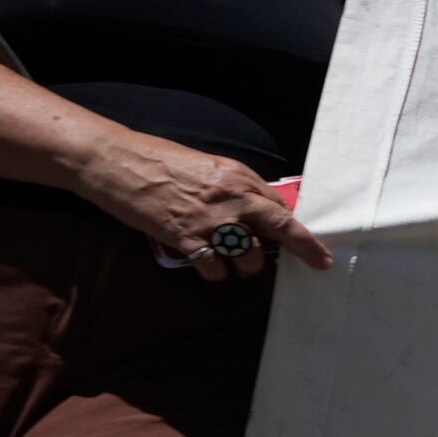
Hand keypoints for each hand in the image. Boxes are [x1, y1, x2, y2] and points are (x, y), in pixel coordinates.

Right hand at [80, 133, 330, 279]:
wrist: (119, 162)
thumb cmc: (161, 161)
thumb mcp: (208, 167)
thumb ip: (236, 188)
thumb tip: (261, 211)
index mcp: (240, 177)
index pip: (281, 207)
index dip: (297, 228)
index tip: (314, 243)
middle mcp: (232, 198)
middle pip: (282, 229)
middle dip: (306, 250)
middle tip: (319, 263)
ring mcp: (211, 221)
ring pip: (250, 257)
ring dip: (247, 267)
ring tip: (236, 265)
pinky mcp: (186, 239)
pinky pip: (215, 269)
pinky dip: (215, 274)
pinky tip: (210, 269)